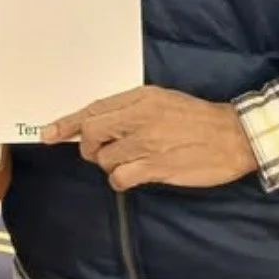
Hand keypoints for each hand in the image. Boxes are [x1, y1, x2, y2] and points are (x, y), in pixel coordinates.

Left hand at [42, 87, 260, 191]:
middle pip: (91, 134)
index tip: (47, 133)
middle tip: (102, 151)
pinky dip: (121, 179)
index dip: (66, 123)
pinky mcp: (156, 167)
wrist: (232, 136)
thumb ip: (130, 108)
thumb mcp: (162, 100)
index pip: (93, 109)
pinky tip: (135, 175)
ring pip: (104, 159)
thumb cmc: (196, 117)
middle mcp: (139, 118)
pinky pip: (120, 178)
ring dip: (110, 164)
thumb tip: (97, 122)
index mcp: (140, 98)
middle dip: (89, 147)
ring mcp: (147, 144)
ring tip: (131, 160)